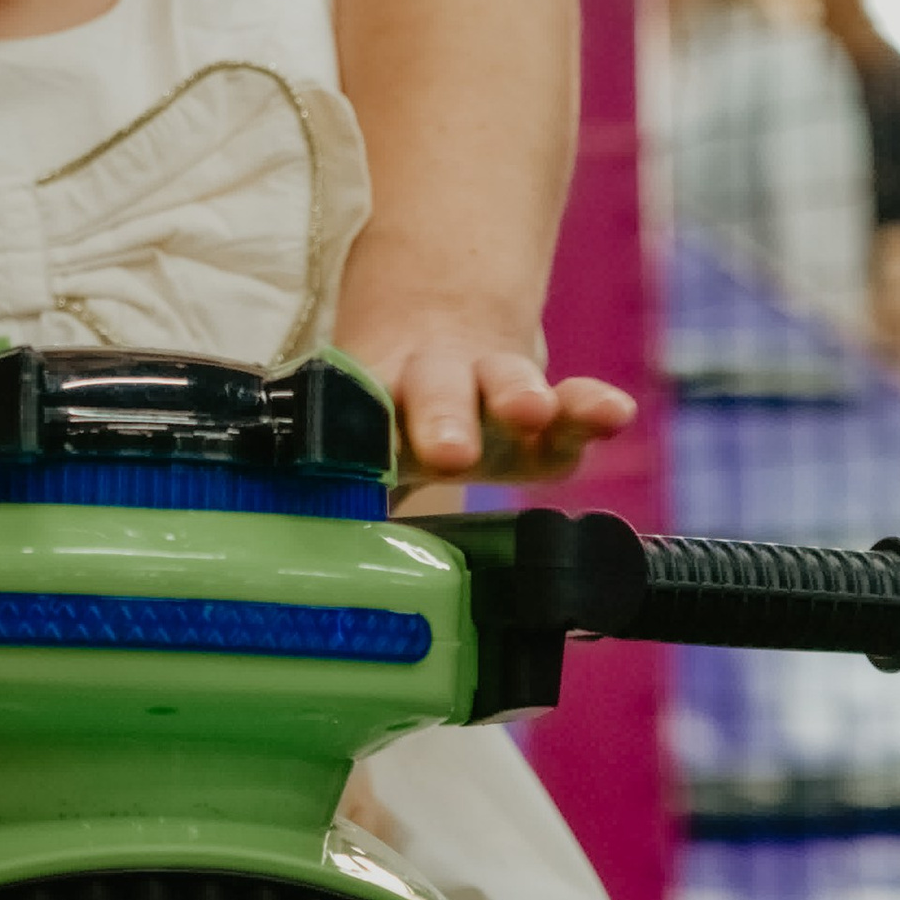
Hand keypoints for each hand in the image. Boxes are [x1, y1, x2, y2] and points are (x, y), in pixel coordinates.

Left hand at [344, 306, 635, 492]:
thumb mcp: (358, 449)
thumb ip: (334, 503)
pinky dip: (590, 407)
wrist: (438, 312)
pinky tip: (613, 412)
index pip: (361, 422)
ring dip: (516, 397)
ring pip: (505, 384)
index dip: (360, 441)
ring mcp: (491, 392)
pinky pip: (571, 406)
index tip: (357, 463)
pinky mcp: (546, 409)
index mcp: (371, 407)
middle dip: (441, 419)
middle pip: (433, 395)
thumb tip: (286, 587)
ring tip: (530, 411)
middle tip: (445, 450)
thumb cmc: (388, 413)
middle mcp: (430, 392)